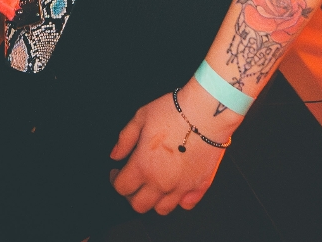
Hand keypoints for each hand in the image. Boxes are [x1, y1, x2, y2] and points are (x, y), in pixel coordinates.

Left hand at [108, 89, 229, 213]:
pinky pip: (186, 204)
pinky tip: (175, 186)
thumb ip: (124, 139)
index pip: (122, 187)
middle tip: (133, 181)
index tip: (117, 171)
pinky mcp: (200, 186)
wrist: (207, 112)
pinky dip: (179, 200)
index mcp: (143, 166)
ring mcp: (182, 187)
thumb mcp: (141, 117)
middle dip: (130, 195)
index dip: (114, 179)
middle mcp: (161, 182)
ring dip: (154, 200)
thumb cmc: (174, 112)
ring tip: (153, 185)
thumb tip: (115, 155)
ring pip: (162, 209)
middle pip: (139, 205)